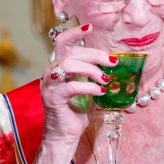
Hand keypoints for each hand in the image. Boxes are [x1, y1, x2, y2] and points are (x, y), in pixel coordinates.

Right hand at [40, 23, 113, 144]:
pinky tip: (100, 91)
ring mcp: (50, 86)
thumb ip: (93, 74)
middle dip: (94, 54)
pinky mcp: (53, 99)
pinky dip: (88, 87)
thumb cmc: (75, 113)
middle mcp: (51, 73)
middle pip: (70, 51)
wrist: (64, 136)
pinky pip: (72, 86)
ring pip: (68, 65)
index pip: (62, 42)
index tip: (90, 27)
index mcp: (58, 68)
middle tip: (112, 62)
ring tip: (105, 79)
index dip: (75, 33)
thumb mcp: (87, 88)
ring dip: (91, 70)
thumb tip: (113, 63)